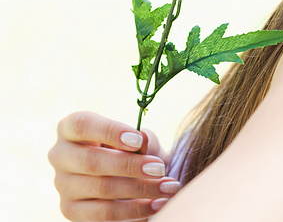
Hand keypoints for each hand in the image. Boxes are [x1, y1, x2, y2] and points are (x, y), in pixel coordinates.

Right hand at [48, 111, 180, 220]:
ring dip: (140, 190)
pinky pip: (103, 215)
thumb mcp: (136, 136)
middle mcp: (60, 155)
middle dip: (130, 166)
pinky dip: (134, 210)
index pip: (83, 125)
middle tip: (159, 168)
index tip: (138, 140)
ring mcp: (62, 185)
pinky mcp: (70, 211)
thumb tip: (143, 141)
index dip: (110, 131)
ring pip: (101, 189)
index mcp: (69, 127)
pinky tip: (157, 204)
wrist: (124, 174)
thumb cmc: (129, 147)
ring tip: (168, 187)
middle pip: (91, 161)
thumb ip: (140, 136)